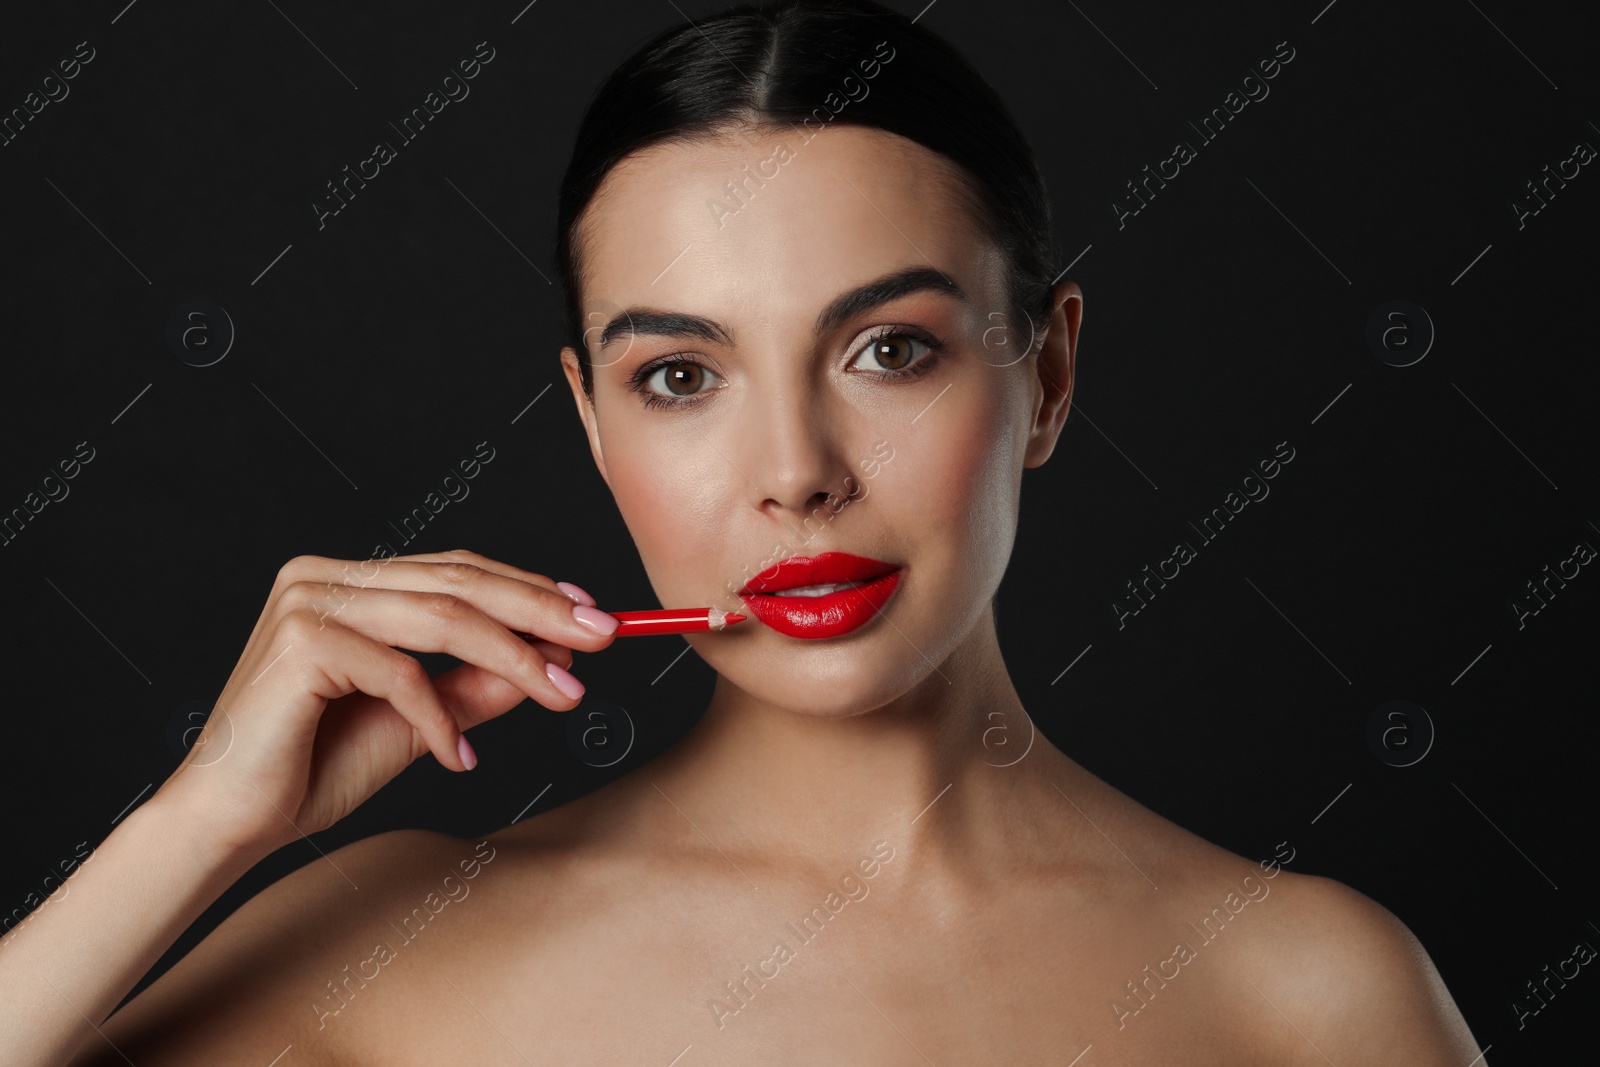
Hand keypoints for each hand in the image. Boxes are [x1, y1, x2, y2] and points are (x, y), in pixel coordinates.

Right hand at [149, 549, 617, 858]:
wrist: (232, 822)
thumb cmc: (314, 770)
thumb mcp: (420, 722)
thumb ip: (476, 686)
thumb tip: (554, 662)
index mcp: (350, 583)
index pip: (456, 571)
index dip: (529, 590)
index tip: (593, 617)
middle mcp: (325, 576)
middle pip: (457, 581)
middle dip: (540, 611)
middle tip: (605, 637)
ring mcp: (308, 600)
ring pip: (440, 617)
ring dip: (512, 658)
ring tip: (561, 694)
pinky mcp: (300, 640)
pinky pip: (399, 673)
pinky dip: (438, 716)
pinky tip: (458, 756)